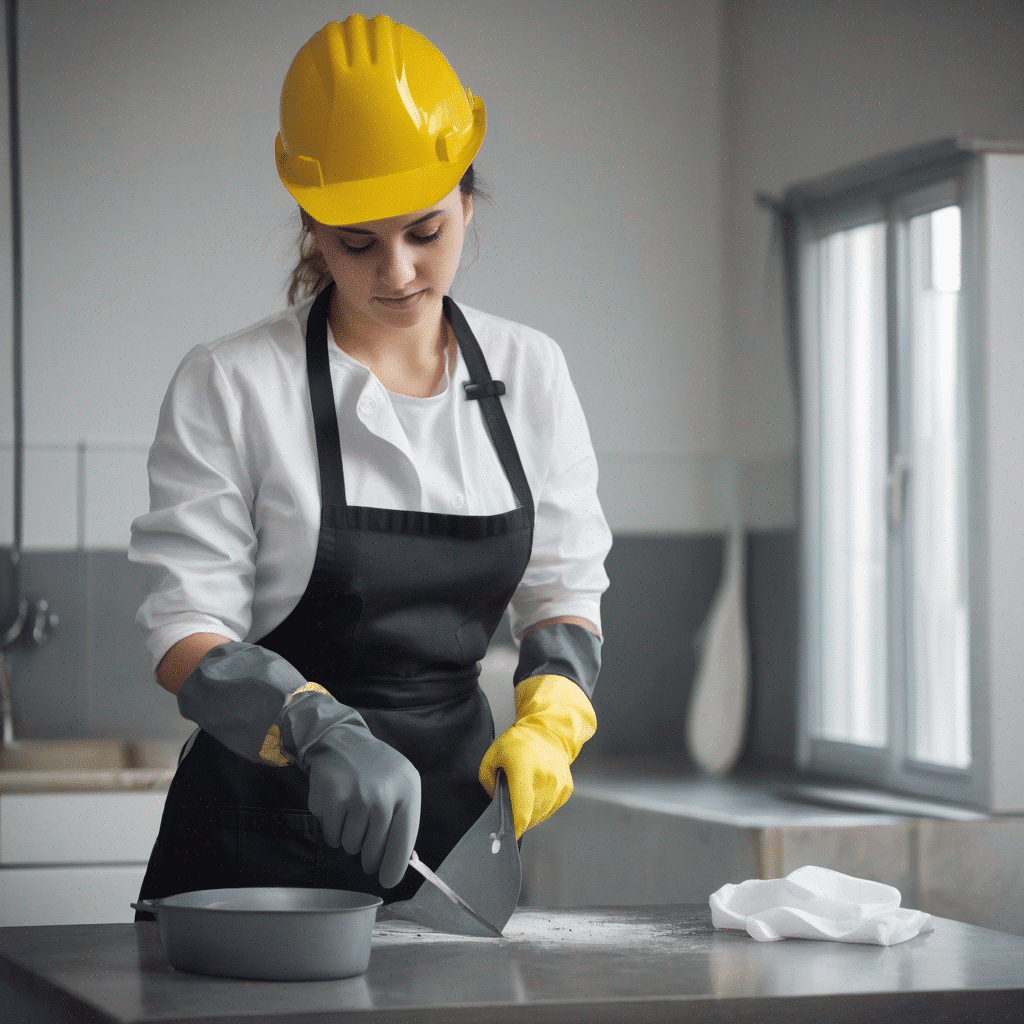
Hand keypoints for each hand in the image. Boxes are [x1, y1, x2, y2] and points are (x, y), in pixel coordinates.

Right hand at [281, 692, 420, 888]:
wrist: (342, 741)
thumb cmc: (377, 770)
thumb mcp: (401, 785)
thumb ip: (403, 820)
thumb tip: (399, 864)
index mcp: (406, 791)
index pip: (403, 842)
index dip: (394, 867)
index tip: (387, 880)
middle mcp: (382, 795)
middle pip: (373, 851)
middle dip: (368, 854)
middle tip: (365, 840)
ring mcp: (355, 796)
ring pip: (350, 846)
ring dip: (349, 838)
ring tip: (352, 813)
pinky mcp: (330, 797)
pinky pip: (331, 836)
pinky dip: (333, 830)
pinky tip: (338, 807)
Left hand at [478, 674, 595, 838]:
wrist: (548, 732)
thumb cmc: (519, 741)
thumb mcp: (493, 755)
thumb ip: (488, 781)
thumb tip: (495, 801)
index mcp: (524, 771)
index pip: (521, 811)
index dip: (514, 828)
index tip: (508, 835)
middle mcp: (545, 779)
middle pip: (531, 816)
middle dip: (518, 819)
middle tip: (510, 810)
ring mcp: (559, 785)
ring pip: (542, 815)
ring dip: (531, 814)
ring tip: (524, 798)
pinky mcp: (567, 789)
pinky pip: (551, 809)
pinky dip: (542, 808)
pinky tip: (536, 794)